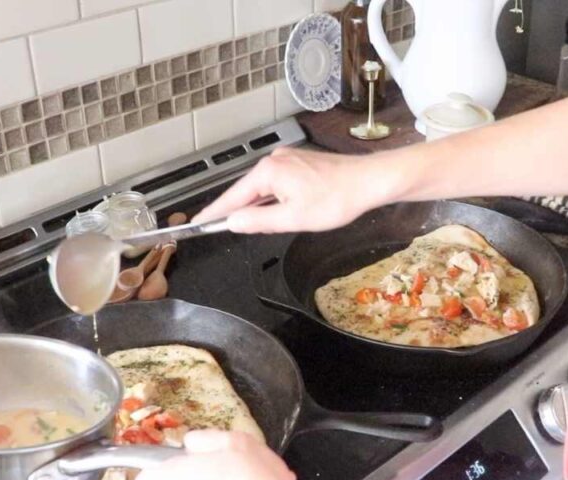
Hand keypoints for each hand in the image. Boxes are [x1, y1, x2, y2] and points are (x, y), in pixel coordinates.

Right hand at [192, 147, 397, 233]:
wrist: (369, 182)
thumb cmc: (337, 198)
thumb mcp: (293, 218)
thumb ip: (258, 221)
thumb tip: (233, 223)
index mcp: (268, 172)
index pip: (232, 196)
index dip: (215, 213)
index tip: (198, 223)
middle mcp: (275, 160)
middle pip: (247, 191)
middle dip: (241, 212)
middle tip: (228, 230)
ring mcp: (288, 159)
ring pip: (263, 188)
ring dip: (261, 207)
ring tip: (262, 223)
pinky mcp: (300, 163)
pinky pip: (277, 182)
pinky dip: (274, 198)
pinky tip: (282, 210)